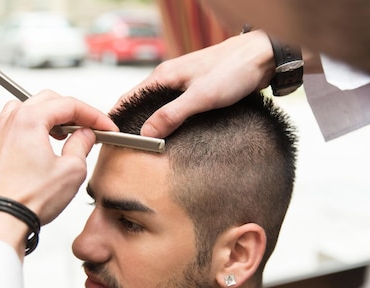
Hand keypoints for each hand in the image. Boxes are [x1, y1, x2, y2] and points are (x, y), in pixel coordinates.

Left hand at [0, 90, 116, 258]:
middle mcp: (9, 123)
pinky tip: (8, 139)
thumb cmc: (31, 199)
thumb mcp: (72, 170)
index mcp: (30, 120)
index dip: (93, 115)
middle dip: (70, 112)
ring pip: (17, 111)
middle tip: (87, 129)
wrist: (1, 220)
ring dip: (40, 117)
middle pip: (45, 101)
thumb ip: (81, 145)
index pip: (69, 105)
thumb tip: (85, 135)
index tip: (105, 127)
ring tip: (55, 134)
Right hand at [115, 31, 274, 138]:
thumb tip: (147, 133)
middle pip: (141, 104)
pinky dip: (168, 121)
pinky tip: (170, 134)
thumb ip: (172, 115)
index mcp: (163, 76)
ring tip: (144, 146)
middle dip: (131, 124)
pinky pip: (174, 108)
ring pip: (158, 107)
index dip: (116, 118)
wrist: (262, 57)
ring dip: (151, 124)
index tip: (107, 138)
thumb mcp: (201, 97)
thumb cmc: (233, 71)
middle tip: (125, 149)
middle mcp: (169, 78)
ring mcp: (183, 84)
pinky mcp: (197, 90)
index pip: (128, 98)